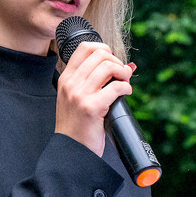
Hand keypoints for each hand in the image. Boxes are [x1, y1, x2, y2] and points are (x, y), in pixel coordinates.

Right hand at [55, 41, 133, 155]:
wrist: (70, 149)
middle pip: (100, 54)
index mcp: (66, 78)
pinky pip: (115, 87)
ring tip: (125, 83)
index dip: (104, 49)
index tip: (112, 61)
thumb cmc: (77, 125)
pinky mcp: (91, 107)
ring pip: (108, 66)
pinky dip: (126, 88)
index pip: (85, 47)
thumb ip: (96, 81)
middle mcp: (71, 83)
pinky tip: (126, 93)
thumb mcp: (78, 98)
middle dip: (117, 61)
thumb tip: (129, 66)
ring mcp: (79, 94)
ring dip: (123, 73)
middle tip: (122, 75)